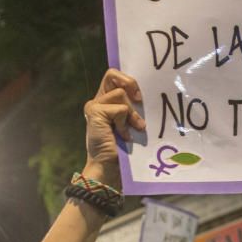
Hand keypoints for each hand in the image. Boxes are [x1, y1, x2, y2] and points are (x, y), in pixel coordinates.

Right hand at [83, 69, 145, 186]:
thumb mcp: (131, 123)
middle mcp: (98, 100)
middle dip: (130, 84)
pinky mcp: (95, 112)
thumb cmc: (123, 148)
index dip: (127, 79)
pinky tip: (124, 136)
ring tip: (133, 129)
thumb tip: (148, 96)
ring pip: (121, 94)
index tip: (140, 95)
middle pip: (112, 74)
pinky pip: (120, 109)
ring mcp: (94, 106)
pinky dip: (126, 123)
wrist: (109, 166)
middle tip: (139, 100)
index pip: (114, 76)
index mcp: (106, 101)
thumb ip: (133, 108)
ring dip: (132, 113)